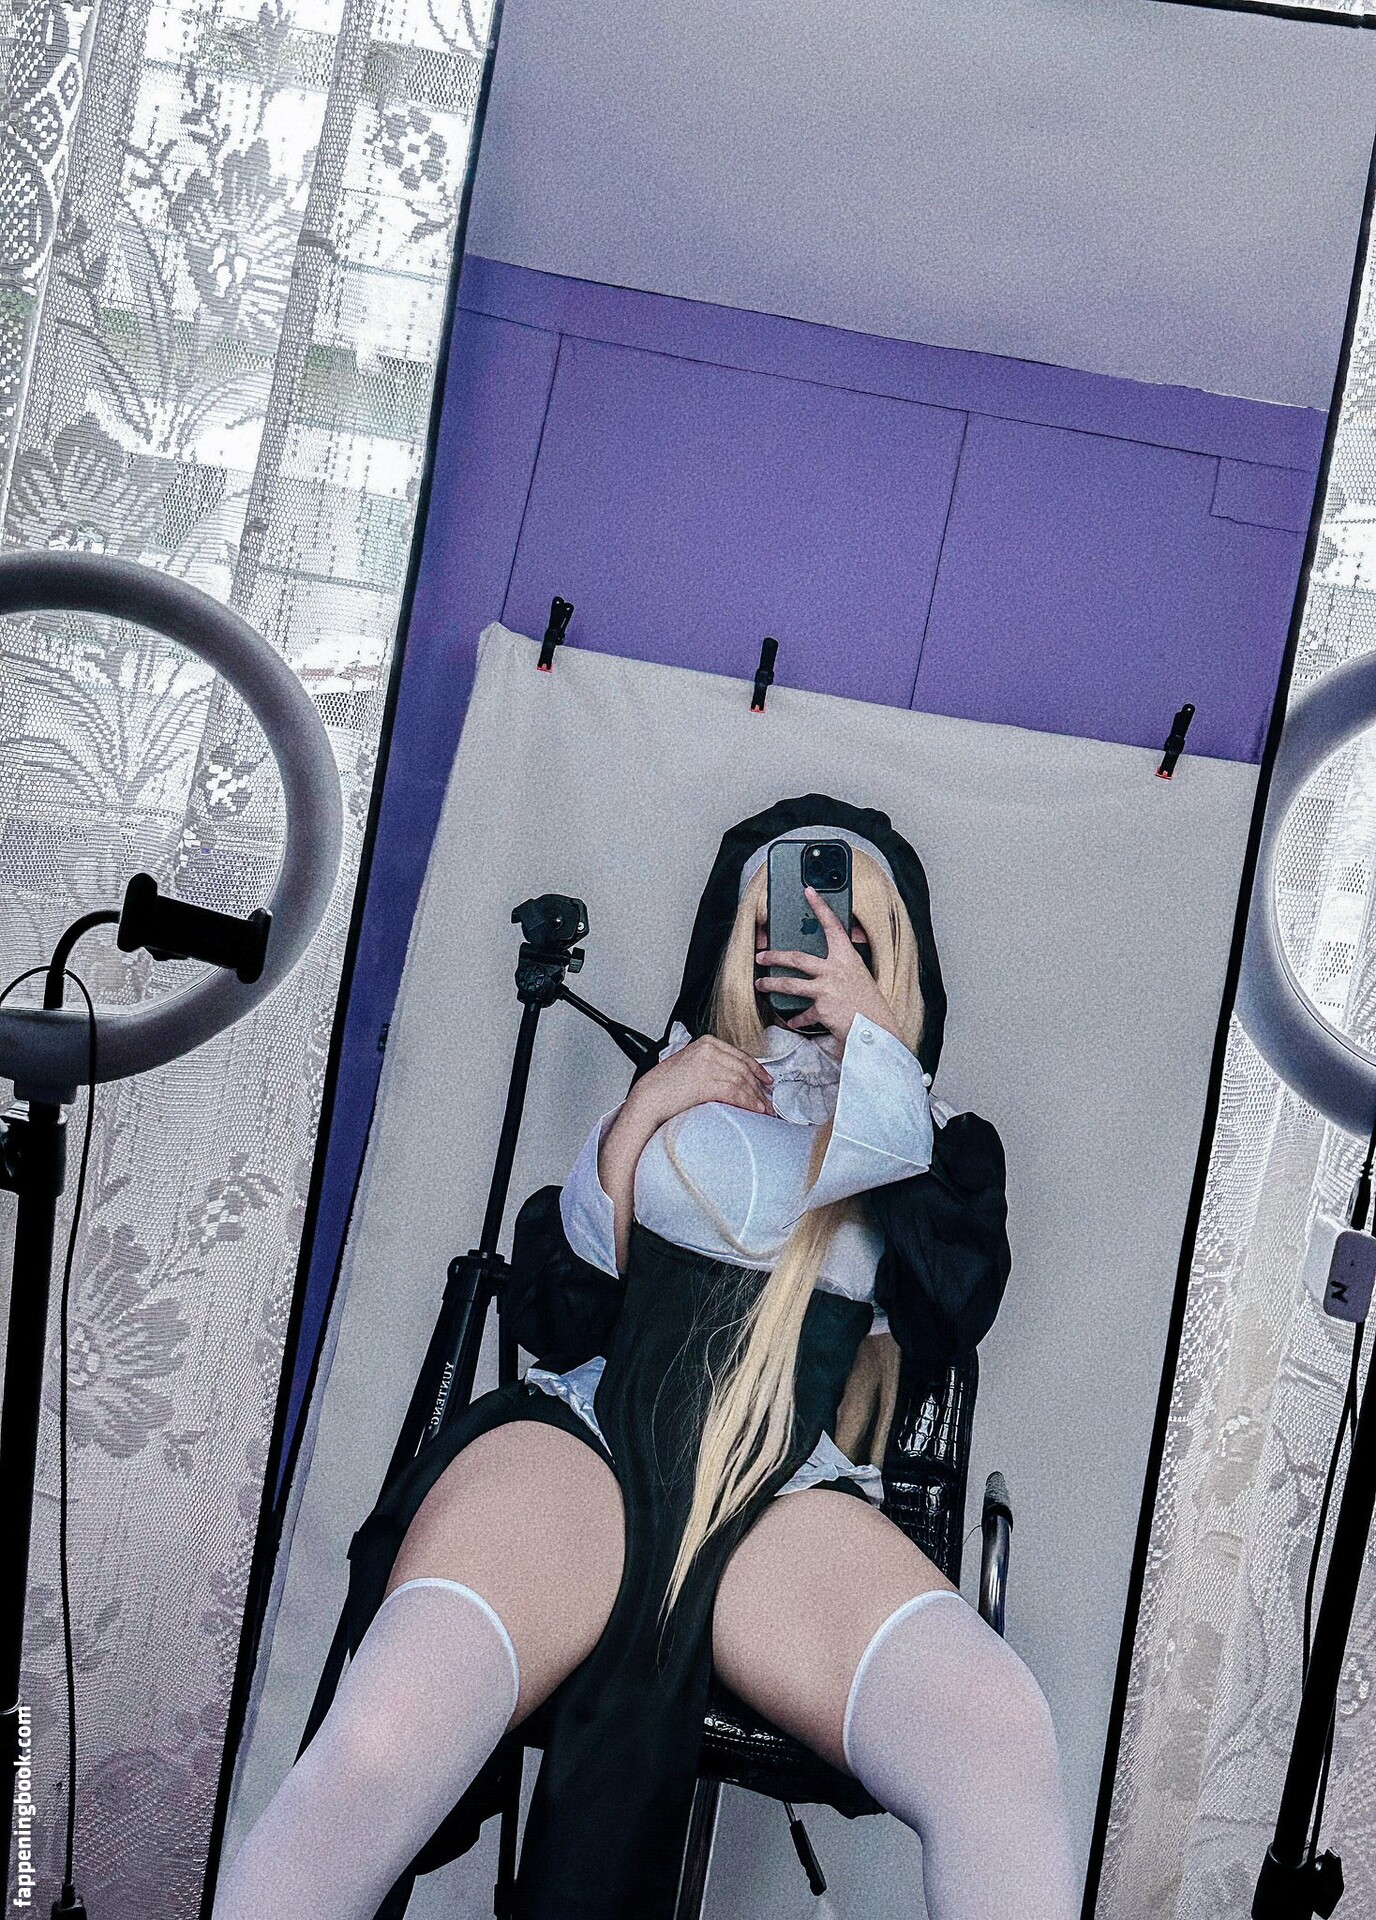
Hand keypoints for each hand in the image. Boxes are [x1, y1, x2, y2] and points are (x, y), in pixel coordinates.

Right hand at [624, 1034, 776, 1133]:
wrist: (648, 1098)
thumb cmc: (664, 1086)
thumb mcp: (689, 1064)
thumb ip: (709, 1065)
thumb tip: (733, 1078)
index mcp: (706, 1043)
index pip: (740, 1055)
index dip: (757, 1069)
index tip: (766, 1080)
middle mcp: (709, 1050)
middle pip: (744, 1069)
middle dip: (759, 1087)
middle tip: (769, 1100)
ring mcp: (708, 1066)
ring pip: (742, 1081)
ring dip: (757, 1097)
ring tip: (764, 1109)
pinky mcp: (707, 1083)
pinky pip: (736, 1093)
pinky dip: (749, 1102)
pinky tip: (755, 1110)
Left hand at [756, 887, 900, 1042]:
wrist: (877, 1030)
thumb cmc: (870, 1003)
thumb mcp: (859, 976)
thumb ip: (841, 967)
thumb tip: (823, 964)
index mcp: (847, 957)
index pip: (832, 925)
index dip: (820, 906)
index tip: (809, 892)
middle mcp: (835, 969)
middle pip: (797, 958)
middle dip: (774, 956)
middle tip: (761, 956)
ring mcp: (826, 989)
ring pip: (790, 984)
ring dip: (772, 984)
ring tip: (761, 984)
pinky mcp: (821, 1009)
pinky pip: (803, 1013)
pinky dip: (796, 1018)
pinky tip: (792, 1019)